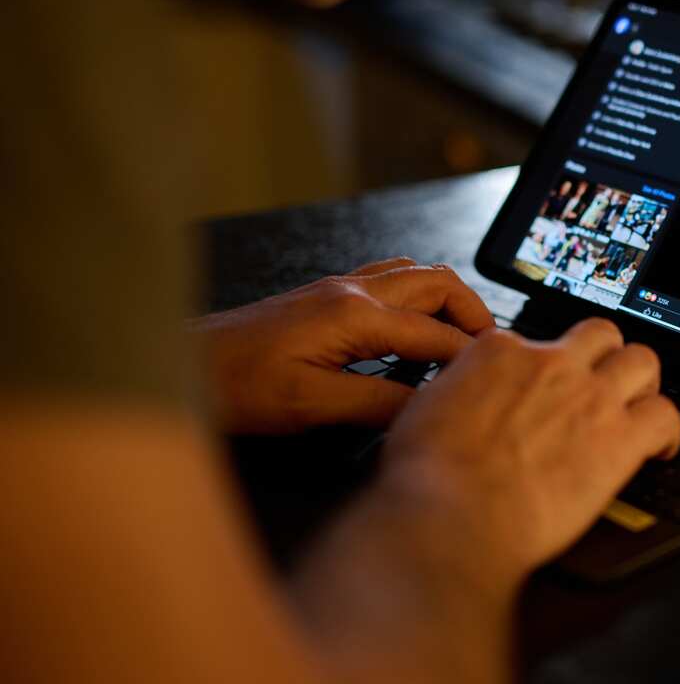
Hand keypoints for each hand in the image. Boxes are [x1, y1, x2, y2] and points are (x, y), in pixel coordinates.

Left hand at [192, 257, 493, 433]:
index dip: (470, 358)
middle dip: (473, 313)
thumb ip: (376, 403)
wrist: (180, 366)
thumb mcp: (309, 406)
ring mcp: (338, 288)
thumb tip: (427, 408)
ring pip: (415, 275)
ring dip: (447, 302)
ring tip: (460, 343)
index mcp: (354, 314)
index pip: (436, 333)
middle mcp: (352, 290)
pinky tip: (413, 334)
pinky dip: (418, 301)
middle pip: (438, 283)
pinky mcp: (325, 297)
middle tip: (491, 353)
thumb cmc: (234, 386)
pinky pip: (390, 282)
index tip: (495, 382)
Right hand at [375, 318, 679, 593]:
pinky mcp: (619, 439)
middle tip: (603, 386)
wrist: (450, 519)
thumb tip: (452, 400)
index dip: (545, 368)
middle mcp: (550, 364)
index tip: (545, 388)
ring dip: (643, 383)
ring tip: (638, 409)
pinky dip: (669, 432)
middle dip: (606, 357)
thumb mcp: (421, 412)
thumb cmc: (427, 480)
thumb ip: (452, 394)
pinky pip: (666, 416)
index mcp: (499, 354)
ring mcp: (589, 398)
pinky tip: (660, 449)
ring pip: (644, 360)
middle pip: (600, 335)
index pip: (537, 340)